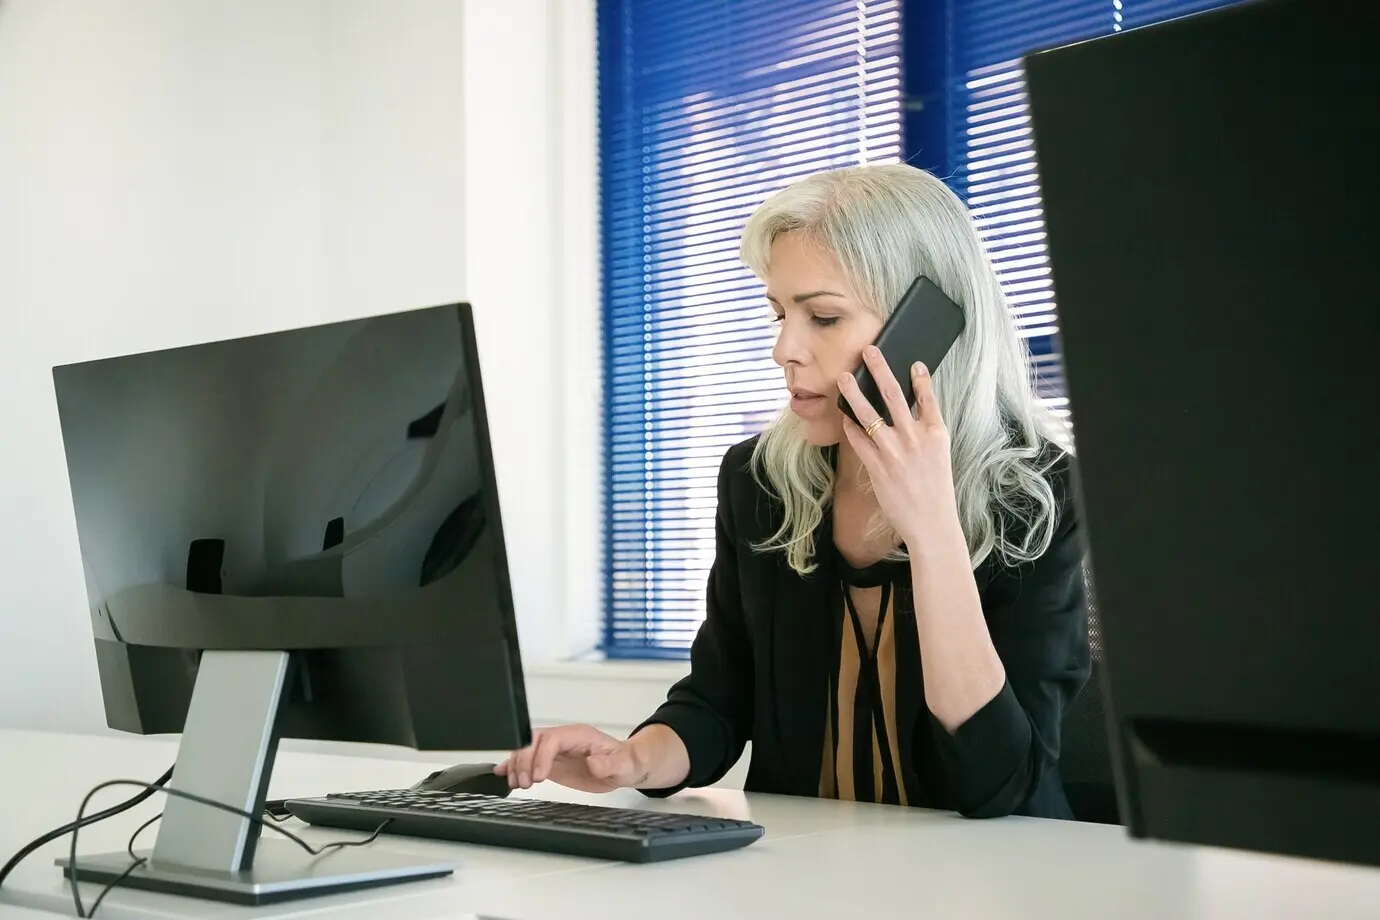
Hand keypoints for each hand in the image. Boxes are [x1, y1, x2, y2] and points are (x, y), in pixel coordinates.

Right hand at [494, 724, 647, 792]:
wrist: (625, 766)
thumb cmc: (625, 762)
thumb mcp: (623, 765)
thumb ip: (609, 763)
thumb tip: (593, 762)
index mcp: (579, 735)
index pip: (552, 739)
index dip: (541, 755)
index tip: (538, 776)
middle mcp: (563, 739)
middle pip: (533, 741)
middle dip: (524, 760)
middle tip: (525, 783)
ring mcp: (554, 750)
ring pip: (526, 749)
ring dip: (517, 765)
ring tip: (516, 784)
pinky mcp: (550, 762)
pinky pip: (528, 759)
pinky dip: (514, 766)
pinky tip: (503, 774)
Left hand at [837, 347, 959, 544]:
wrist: (930, 522)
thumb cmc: (935, 489)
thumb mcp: (939, 455)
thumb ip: (924, 431)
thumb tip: (907, 410)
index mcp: (936, 433)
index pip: (928, 398)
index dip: (921, 378)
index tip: (913, 363)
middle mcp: (914, 438)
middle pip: (894, 396)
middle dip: (880, 370)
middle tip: (869, 351)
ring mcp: (894, 451)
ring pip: (869, 414)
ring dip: (854, 393)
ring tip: (844, 378)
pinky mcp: (876, 466)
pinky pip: (858, 440)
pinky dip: (850, 426)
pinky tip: (844, 417)